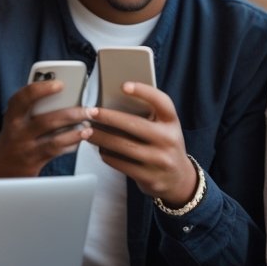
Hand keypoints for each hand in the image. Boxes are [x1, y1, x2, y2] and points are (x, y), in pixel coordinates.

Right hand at [0, 80, 94, 177]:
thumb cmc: (12, 138)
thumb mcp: (15, 120)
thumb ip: (32, 109)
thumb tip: (64, 96)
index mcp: (12, 117)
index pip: (22, 98)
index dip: (41, 89)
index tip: (60, 84)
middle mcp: (17, 133)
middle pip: (46, 121)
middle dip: (71, 114)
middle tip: (89, 110)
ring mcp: (26, 150)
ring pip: (55, 141)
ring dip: (75, 133)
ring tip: (88, 127)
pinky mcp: (33, 164)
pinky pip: (56, 153)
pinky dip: (70, 145)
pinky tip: (79, 139)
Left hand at [87, 82, 195, 206]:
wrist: (179, 179)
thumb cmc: (165, 145)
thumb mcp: (165, 128)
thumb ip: (149, 116)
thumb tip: (114, 103)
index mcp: (172, 122)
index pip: (162, 102)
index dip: (144, 91)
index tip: (124, 86)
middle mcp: (168, 139)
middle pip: (134, 124)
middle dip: (109, 117)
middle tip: (91, 112)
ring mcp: (159, 160)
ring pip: (123, 146)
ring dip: (101, 138)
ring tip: (87, 132)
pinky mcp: (149, 177)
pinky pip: (121, 164)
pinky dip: (107, 155)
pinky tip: (99, 149)